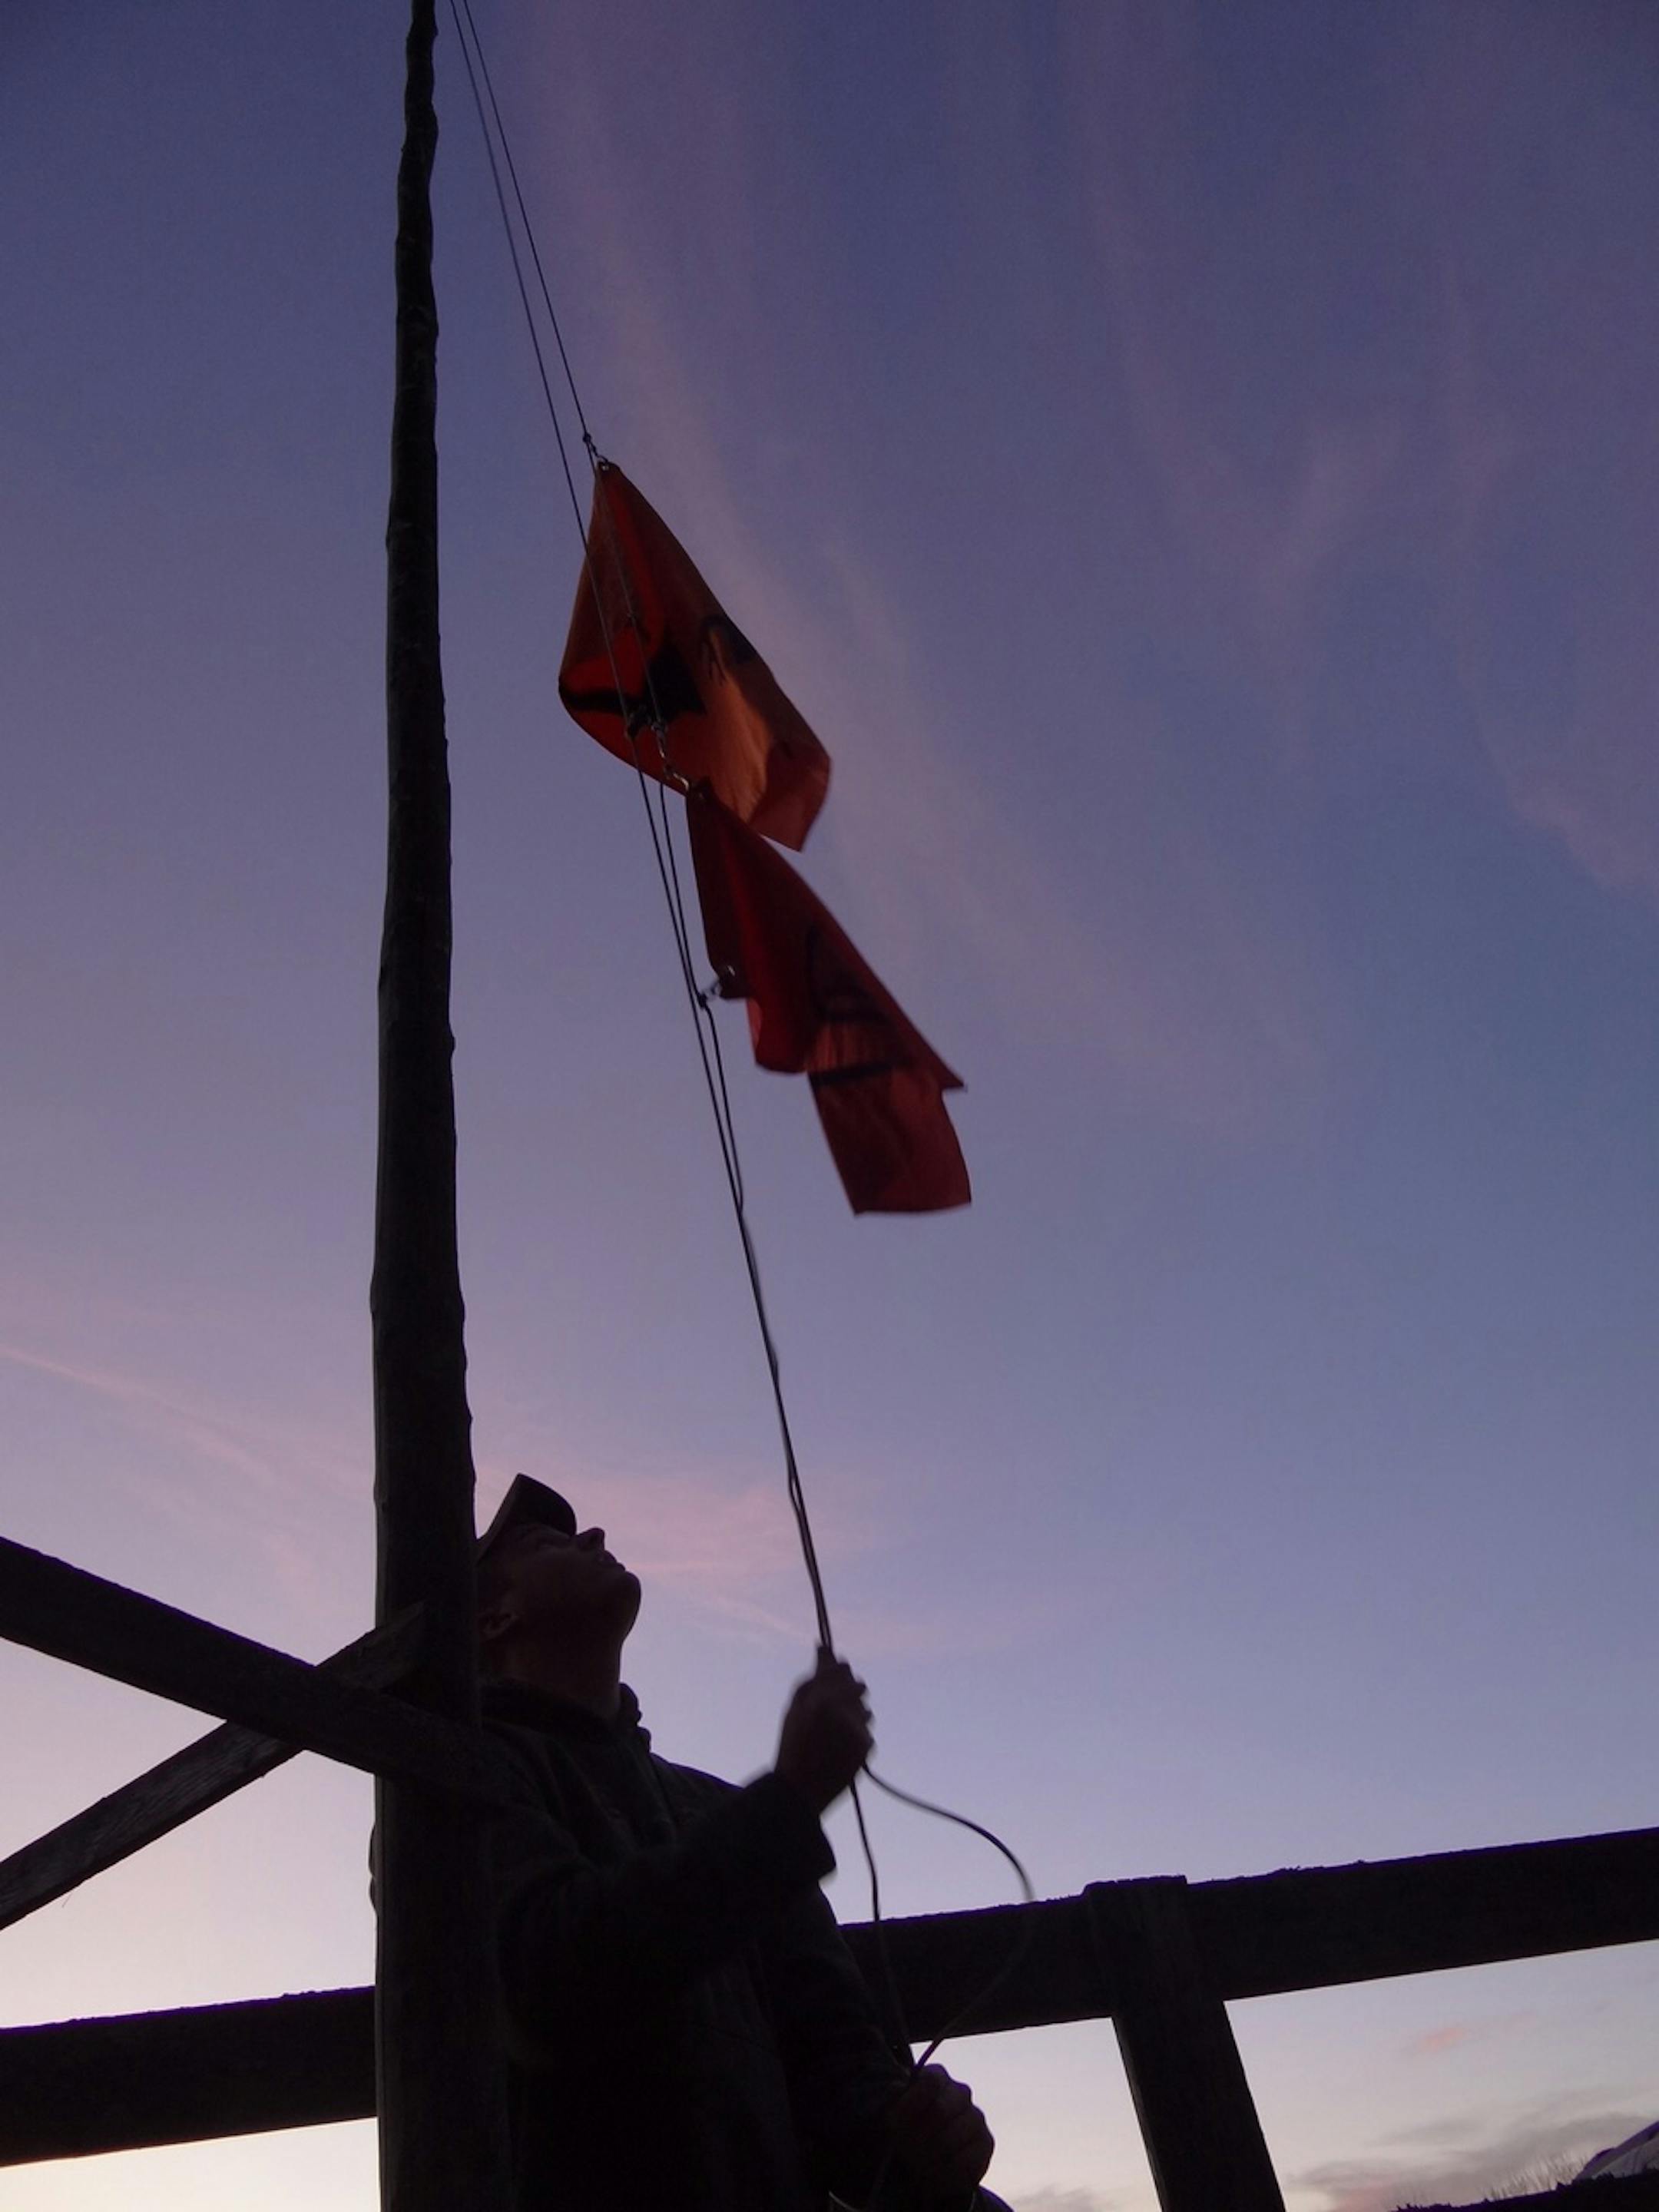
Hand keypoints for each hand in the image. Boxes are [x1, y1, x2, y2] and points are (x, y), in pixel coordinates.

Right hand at [773, 1648, 872, 1814]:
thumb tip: (826, 1651)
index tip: (832, 1666)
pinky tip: (839, 1745)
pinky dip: (855, 1731)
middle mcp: (844, 1711)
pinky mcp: (867, 1745)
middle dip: (847, 1688)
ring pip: (864, 1706)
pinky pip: (865, 1727)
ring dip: (853, 1711)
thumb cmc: (793, 1744)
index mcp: (822, 1699)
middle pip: (857, 1685)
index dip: (836, 1666)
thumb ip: (813, 1678)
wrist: (800, 1789)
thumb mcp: (794, 1708)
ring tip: (832, 1729)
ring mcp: (858, 1729)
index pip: (839, 1669)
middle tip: (831, 1702)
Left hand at [886, 2064, 994, 2205]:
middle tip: (905, 2149)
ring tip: (917, 2163)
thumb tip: (895, 2088)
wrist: (930, 2160)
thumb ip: (894, 2098)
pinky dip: (946, 2172)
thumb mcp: (895, 2113)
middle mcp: (961, 2092)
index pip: (930, 2082)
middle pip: (940, 2110)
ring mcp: (976, 2116)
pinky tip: (935, 2173)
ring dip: (929, 2156)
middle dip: (918, 2135)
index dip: (911, 2103)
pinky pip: (966, 2161)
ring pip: (951, 2138)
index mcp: (937, 2077)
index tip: (894, 2123)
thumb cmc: (909, 2130)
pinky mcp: (987, 2143)